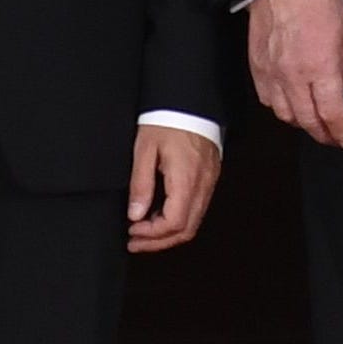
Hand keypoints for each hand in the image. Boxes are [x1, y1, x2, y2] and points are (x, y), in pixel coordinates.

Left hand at [128, 124, 223, 252]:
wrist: (190, 101)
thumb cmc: (167, 120)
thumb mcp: (144, 150)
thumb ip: (141, 184)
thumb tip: (136, 214)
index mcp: (186, 180)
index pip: (174, 224)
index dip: (152, 234)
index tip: (132, 230)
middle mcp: (202, 186)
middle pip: (186, 230)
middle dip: (159, 242)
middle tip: (135, 242)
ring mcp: (209, 183)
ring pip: (193, 223)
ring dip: (168, 233)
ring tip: (144, 232)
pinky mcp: (209, 178)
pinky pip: (197, 209)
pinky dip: (178, 220)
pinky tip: (160, 215)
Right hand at [247, 0, 342, 148]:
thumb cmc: (318, 1)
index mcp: (322, 68)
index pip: (333, 114)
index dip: (342, 133)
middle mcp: (295, 76)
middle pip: (308, 121)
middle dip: (323, 135)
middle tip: (333, 137)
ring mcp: (273, 74)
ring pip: (285, 115)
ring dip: (301, 123)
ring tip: (313, 122)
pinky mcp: (258, 67)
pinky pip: (267, 100)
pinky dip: (279, 108)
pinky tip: (290, 104)